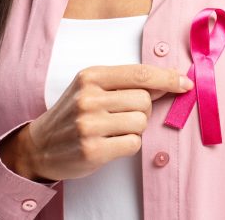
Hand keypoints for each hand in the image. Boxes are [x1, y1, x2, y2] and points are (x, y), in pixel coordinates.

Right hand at [0, 64, 192, 181]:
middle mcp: (89, 98)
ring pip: (141, 123)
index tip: (185, 83)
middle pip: (145, 100)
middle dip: (143, 110)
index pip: (140, 73)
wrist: (39, 146)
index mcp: (91, 76)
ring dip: (136, 129)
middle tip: (124, 116)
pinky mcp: (92, 150)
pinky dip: (129, 145)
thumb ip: (127, 82)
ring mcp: (89, 125)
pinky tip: (111, 144)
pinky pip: (134, 144)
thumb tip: (170, 81)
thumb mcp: (92, 88)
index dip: (168, 78)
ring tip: (114, 130)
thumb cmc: (73, 114)